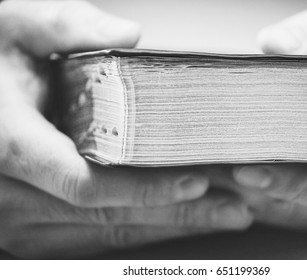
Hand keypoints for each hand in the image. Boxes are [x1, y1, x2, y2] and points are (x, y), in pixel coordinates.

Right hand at [0, 1, 251, 257]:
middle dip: (176, 215)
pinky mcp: (28, 220)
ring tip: (217, 214)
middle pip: (108, 216)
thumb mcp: (15, 26)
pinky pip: (88, 237)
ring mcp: (19, 215)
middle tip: (232, 207)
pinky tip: (171, 220)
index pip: (87, 183)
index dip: (144, 189)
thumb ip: (65, 26)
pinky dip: (135, 229)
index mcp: (11, 142)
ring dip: (165, 227)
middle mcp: (12, 191)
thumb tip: (126, 35)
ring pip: (103, 234)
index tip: (196, 182)